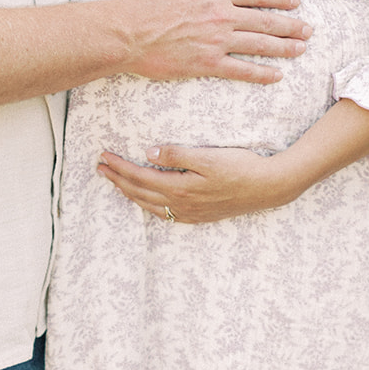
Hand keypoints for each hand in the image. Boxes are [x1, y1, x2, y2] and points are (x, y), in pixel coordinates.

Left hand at [97, 144, 296, 222]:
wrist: (268, 188)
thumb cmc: (241, 167)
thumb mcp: (209, 156)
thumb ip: (177, 155)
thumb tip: (149, 153)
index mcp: (179, 188)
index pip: (139, 177)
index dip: (119, 167)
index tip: (103, 156)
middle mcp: (180, 204)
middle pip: (139, 192)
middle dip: (117, 180)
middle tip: (100, 168)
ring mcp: (189, 213)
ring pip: (149, 205)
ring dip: (129, 193)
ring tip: (115, 182)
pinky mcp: (198, 216)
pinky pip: (164, 214)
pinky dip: (148, 206)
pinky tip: (145, 201)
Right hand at [109, 0, 311, 85]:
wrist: (124, 32)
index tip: (295, 2)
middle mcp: (221, 15)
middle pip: (265, 20)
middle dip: (291, 25)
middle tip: (308, 30)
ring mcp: (216, 41)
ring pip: (259, 45)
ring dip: (284, 48)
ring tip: (301, 50)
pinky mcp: (206, 64)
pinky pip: (240, 70)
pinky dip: (261, 73)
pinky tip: (276, 76)